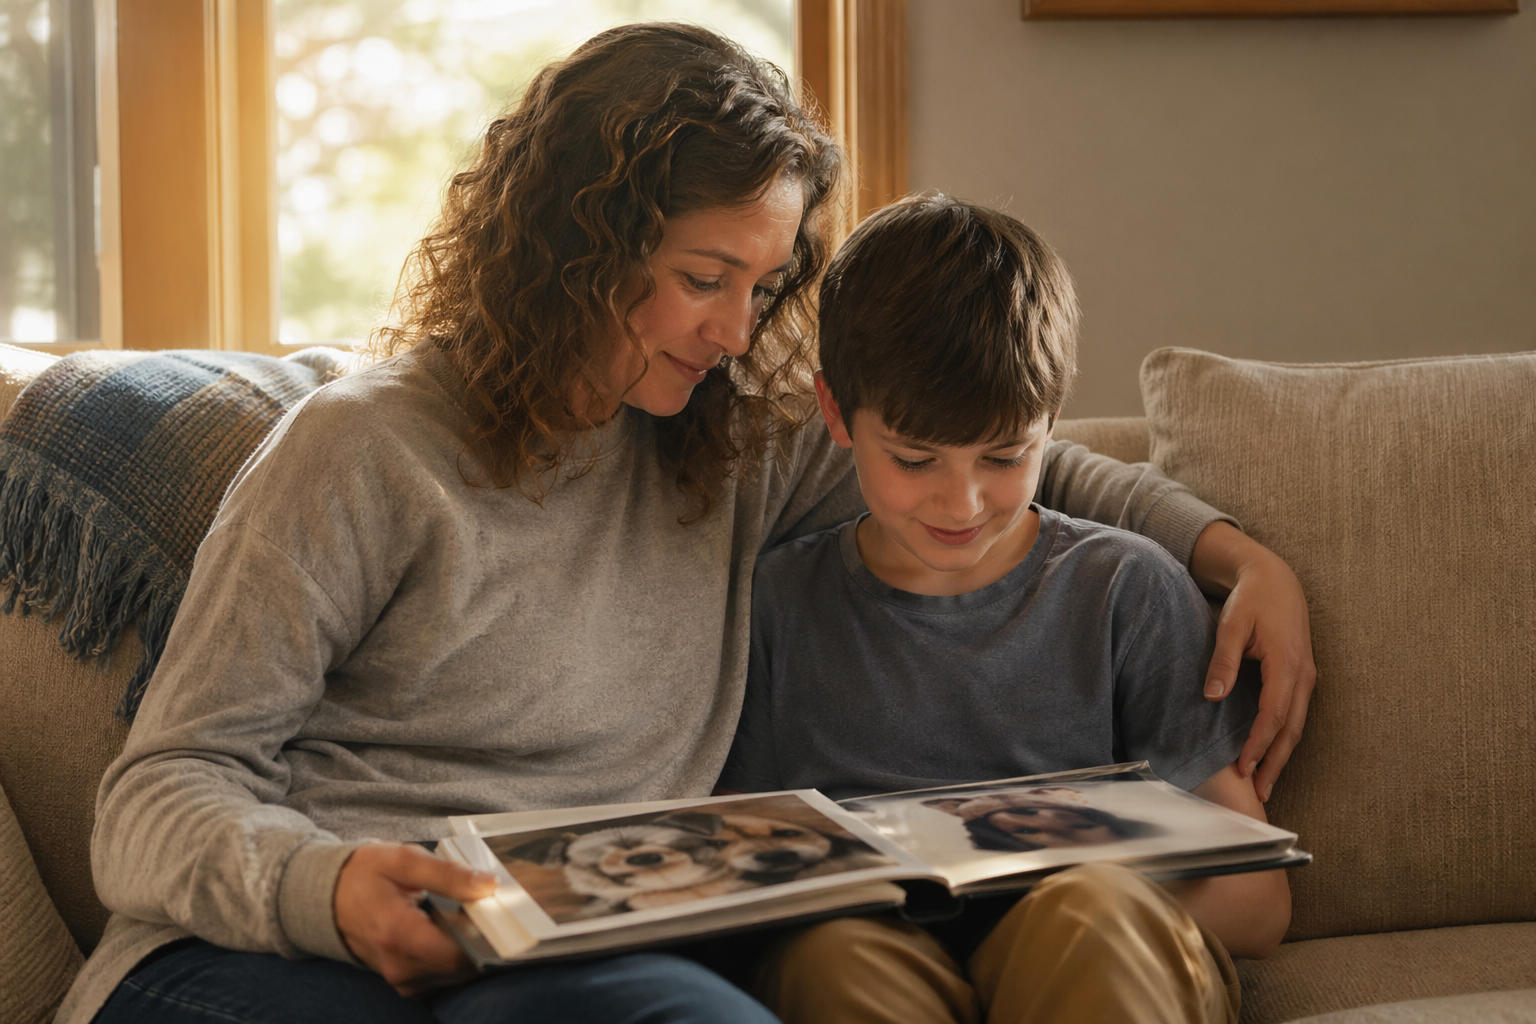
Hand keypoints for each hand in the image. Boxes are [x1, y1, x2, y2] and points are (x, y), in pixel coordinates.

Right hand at [334, 842, 497, 997]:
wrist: (330, 896)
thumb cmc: (366, 874)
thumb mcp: (405, 860)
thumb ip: (448, 874)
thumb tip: (488, 885)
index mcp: (397, 934)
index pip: (457, 955)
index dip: (485, 937)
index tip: (498, 915)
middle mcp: (398, 965)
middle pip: (460, 968)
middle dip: (480, 942)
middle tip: (484, 912)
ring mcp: (400, 979)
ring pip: (455, 976)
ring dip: (468, 951)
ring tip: (464, 918)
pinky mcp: (404, 983)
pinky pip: (442, 978)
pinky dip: (453, 959)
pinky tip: (450, 933)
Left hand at [1189, 522, 1316, 803]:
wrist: (1276, 579)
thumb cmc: (1251, 601)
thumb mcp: (1231, 626)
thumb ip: (1222, 661)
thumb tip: (1212, 697)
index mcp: (1286, 664)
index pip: (1274, 715)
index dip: (1258, 744)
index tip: (1242, 767)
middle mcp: (1303, 675)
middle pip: (1291, 729)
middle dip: (1275, 762)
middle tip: (1259, 792)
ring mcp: (1307, 676)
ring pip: (1297, 725)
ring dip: (1282, 755)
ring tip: (1266, 782)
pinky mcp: (1303, 676)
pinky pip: (1296, 714)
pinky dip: (1285, 737)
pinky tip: (1272, 753)